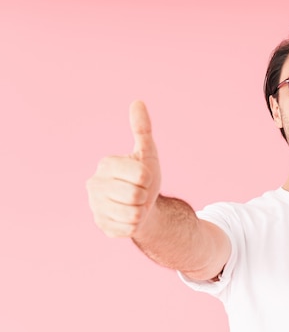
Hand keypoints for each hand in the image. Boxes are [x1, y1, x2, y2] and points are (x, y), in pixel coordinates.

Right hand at [86, 101, 161, 237]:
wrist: (143, 206)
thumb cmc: (145, 178)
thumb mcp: (148, 153)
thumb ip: (142, 129)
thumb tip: (137, 102)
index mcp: (106, 164)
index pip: (141, 175)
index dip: (149, 178)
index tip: (144, 178)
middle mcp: (94, 184)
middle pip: (135, 195)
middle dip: (145, 196)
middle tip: (140, 193)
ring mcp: (95, 206)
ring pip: (132, 214)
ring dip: (141, 212)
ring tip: (135, 205)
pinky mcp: (102, 226)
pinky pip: (128, 229)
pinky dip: (135, 225)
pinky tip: (130, 217)